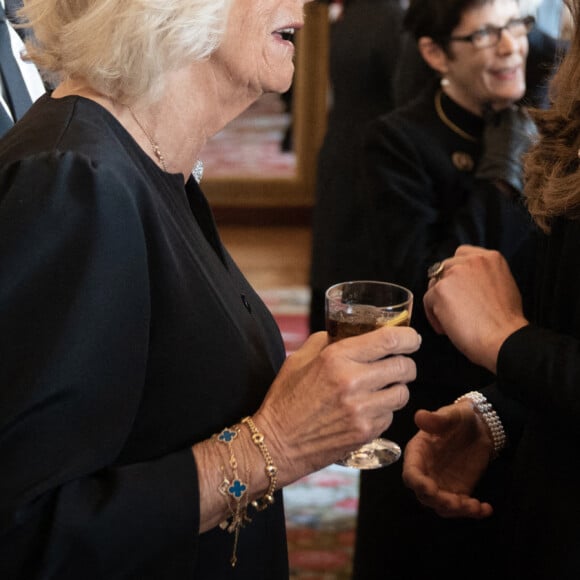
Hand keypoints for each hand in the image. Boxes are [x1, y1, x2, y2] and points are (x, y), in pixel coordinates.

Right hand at [255, 325, 420, 484]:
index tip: (412, 338)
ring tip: (382, 388)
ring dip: (397, 387)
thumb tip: (352, 334)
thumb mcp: (299, 360)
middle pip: (403, 367)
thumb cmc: (285, 400)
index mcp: (336, 358)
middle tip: (400, 364)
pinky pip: (390, 415)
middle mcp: (352, 382)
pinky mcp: (366, 432)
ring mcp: (361, 410)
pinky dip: (385, 410)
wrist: (276, 444)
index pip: (388, 340)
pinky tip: (368, 408)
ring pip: (402, 393)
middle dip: (406, 363)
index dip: (408, 337)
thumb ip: (327, 342)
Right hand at [402, 403, 493, 518]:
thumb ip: (437, 418)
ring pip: (442, 506)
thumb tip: (420, 416)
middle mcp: (426, 472)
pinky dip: (473, 512)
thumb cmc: (460, 417)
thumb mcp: (451, 414)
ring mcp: (441, 484)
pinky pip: (461, 507)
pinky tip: (486, 508)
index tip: (431, 489)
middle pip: (424, 495)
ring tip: (475, 506)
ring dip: (456, 511)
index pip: (411, 473)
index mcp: (418, 453)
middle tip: (457, 503)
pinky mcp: (458, 491)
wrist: (479, 427)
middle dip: (439, 502)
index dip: (418, 483)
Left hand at [424, 245, 527, 372]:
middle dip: (447, 287)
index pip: (462, 255)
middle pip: (445, 268)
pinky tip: (446, 328)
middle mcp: (472, 261)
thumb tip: (468, 284)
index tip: (458, 288)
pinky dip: (433, 316)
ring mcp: (454, 273)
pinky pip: (427, 301)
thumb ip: (484, 278)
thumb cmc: (505, 322)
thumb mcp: (503, 286)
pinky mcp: (440, 290)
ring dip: (439, 301)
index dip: (457, 273)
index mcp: (490, 258)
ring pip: (435, 284)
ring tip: (450, 320)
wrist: (503, 339)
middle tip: (453, 307)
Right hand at [475, 105, 536, 194]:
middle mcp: (523, 124)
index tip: (500, 115)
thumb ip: (489, 119)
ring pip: (527, 119)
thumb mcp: (489, 134)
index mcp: (511, 121)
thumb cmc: (494, 150)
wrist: (504, 167)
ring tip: (514, 127)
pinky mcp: (535, 139)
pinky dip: (527, 129)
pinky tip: (521, 135)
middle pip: (520, 112)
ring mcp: (531, 131)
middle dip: (513, 115)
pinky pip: (532, 129)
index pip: (509, 109)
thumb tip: (487, 107)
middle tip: (506, 121)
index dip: (503, 112)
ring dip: (521, 120)